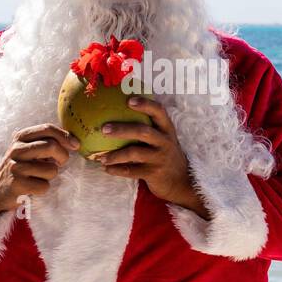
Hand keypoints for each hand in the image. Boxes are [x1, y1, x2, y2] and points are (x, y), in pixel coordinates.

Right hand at [0, 123, 78, 220]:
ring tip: (40, 176)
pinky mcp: (17, 184)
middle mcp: (16, 150)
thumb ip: (46, 141)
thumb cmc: (21, 167)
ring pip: (51, 169)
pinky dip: (43, 188)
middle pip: (51, 146)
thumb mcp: (28, 149)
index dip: (65, 136)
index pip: (47, 129)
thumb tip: (74, 141)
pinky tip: (33, 187)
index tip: (75, 145)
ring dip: (51, 175)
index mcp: (21, 137)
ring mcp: (16, 167)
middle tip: (60, 163)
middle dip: (63, 156)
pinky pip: (44, 186)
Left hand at [96, 96, 210, 219]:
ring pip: (135, 153)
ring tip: (101, 157)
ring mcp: (160, 158)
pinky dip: (117, 170)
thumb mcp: (163, 139)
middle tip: (104, 129)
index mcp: (167, 130)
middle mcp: (165, 142)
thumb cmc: (164, 155)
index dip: (145, 104)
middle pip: (143, 131)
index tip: (129, 100)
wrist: (181, 181)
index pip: (159, 111)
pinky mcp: (154, 173)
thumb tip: (117, 115)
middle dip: (122, 129)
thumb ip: (148, 128)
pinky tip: (107, 169)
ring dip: (115, 155)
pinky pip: (132, 171)